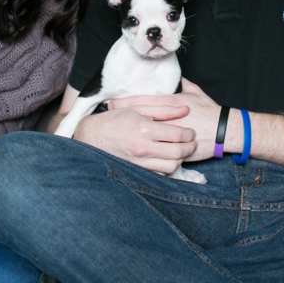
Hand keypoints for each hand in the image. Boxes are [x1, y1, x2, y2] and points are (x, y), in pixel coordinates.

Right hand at [73, 103, 197, 174]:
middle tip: (192, 142)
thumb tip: (186, 109)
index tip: (191, 132)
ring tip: (181, 150)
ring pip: (171, 166)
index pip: (177, 135)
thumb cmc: (116, 120)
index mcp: (144, 129)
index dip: (189, 134)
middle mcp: (142, 148)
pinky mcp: (136, 170)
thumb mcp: (138, 108)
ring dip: (180, 159)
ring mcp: (139, 162)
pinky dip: (167, 167)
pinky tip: (167, 158)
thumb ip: (164, 109)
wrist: (91, 137)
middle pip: (178, 153)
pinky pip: (159, 173)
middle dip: (189, 147)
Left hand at [107, 79, 234, 161]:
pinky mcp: (174, 149)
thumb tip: (176, 78)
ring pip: (144, 136)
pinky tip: (133, 151)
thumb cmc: (210, 111)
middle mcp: (167, 119)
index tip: (112, 104)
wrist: (225, 130)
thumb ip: (182, 85)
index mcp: (171, 103)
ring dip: (130, 136)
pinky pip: (155, 151)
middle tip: (108, 119)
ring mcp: (170, 135)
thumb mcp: (195, 93)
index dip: (125, 103)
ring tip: (116, 136)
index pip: (142, 101)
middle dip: (122, 119)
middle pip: (138, 118)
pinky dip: (143, 151)